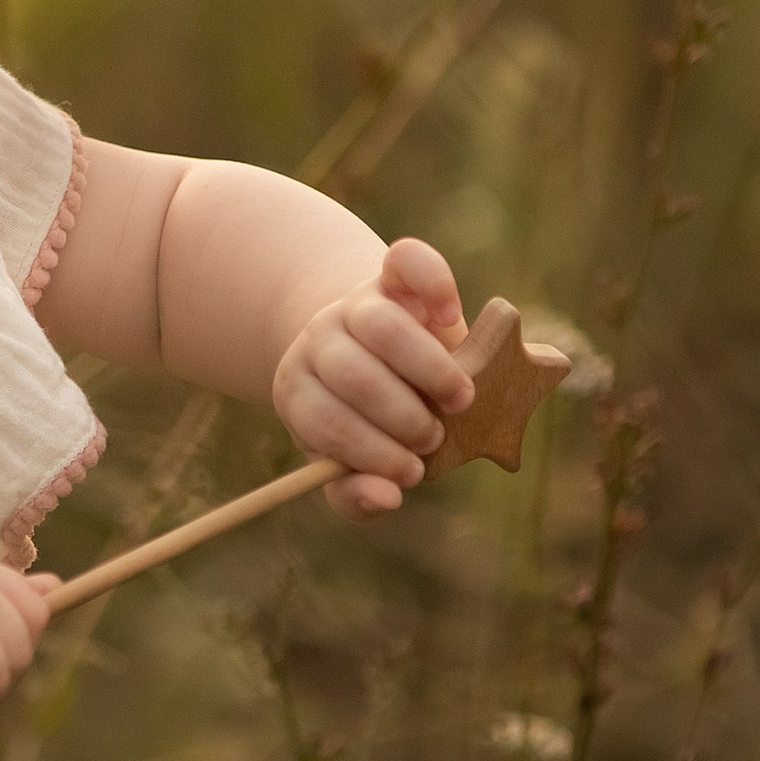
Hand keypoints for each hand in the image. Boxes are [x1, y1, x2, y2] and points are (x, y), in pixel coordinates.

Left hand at [273, 236, 472, 520]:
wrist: (373, 354)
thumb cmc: (368, 422)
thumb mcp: (351, 459)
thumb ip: (358, 490)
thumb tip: (385, 500)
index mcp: (300, 388)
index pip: (321, 419)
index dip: (368, 450)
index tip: (410, 472)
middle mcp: (322, 339)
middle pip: (352, 373)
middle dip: (400, 416)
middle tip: (433, 438)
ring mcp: (358, 302)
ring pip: (382, 326)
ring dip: (428, 370)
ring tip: (459, 400)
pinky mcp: (395, 274)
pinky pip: (409, 260)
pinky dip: (435, 283)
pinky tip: (451, 315)